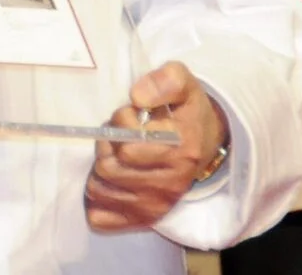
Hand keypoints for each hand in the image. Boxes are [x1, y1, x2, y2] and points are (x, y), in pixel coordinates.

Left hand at [85, 61, 230, 231]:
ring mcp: (158, 204)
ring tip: (114, 156)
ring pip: (102, 190)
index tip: (127, 115)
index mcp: (180, 150)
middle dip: (105, 146)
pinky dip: (97, 199)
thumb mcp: (183, 84)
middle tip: (115, 136)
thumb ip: (164, 81)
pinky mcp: (145, 218)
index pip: (127, 146)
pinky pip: (103, 218)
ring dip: (98, 170)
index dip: (119, 124)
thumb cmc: (185, 111)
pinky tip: (106, 182)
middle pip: (109, 168)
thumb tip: (138, 96)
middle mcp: (171, 183)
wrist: (204, 142)